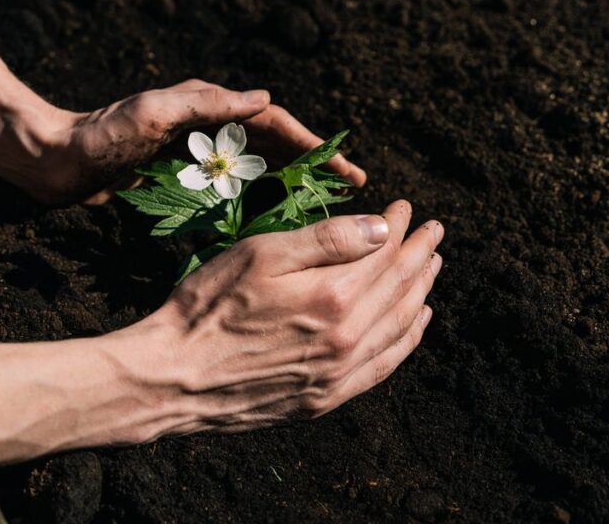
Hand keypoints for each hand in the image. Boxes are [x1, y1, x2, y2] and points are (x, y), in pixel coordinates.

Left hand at [0, 79, 366, 204]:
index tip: (347, 170)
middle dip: (312, 166)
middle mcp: (206, 127)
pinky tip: (271, 222)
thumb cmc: (99, 136)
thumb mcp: (151, 114)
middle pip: (273, 146)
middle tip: (350, 191)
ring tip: (323, 206)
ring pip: (256, 169)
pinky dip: (255, 201)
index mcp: (206, 107)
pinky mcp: (179, 179)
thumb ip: (205, 105)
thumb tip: (263, 99)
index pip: (274, 124)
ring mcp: (194, 155)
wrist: (53, 161)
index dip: (313, 146)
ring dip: (290, 184)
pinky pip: (229, 190)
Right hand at [115, 200, 441, 439]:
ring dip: (420, 294)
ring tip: (432, 270)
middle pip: (398, 290)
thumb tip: (382, 229)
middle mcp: (346, 339)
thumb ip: (326, 240)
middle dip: (419, 256)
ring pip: (398, 328)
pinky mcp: (325, 399)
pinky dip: (406, 341)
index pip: (383, 255)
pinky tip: (415, 325)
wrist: (174, 378)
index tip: (407, 208)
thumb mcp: (260, 255)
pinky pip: (383, 367)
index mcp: (331, 298)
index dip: (400, 228)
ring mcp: (338, 374)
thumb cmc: (208, 306)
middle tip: (434, 233)